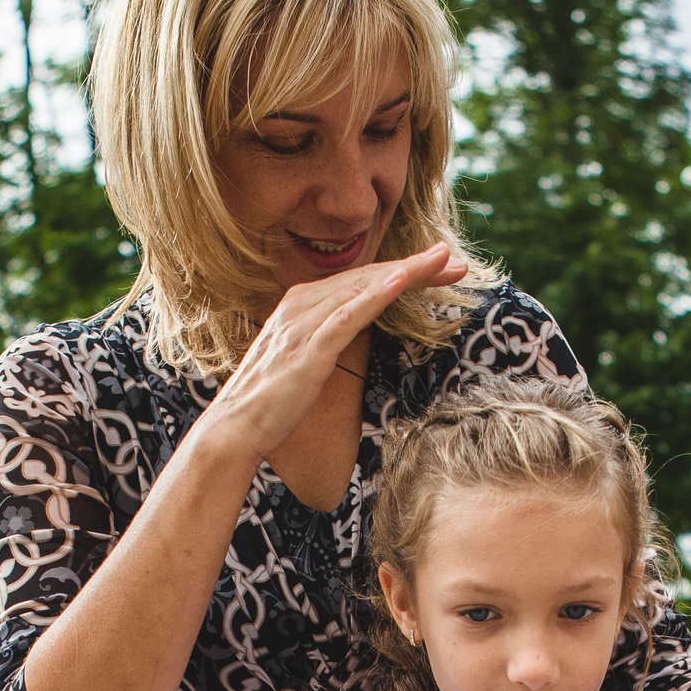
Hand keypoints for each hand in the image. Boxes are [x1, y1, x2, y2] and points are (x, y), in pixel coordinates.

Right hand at [199, 245, 466, 461]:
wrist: (235, 429)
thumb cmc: (270, 403)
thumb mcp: (302, 362)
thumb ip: (324, 340)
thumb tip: (349, 333)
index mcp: (300, 306)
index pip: (359, 281)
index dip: (401, 272)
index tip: (439, 270)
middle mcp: (301, 305)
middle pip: (367, 277)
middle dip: (415, 267)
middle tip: (456, 261)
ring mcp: (303, 325)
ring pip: (363, 288)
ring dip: (406, 272)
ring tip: (443, 261)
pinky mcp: (308, 350)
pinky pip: (348, 316)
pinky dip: (375, 295)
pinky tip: (402, 280)